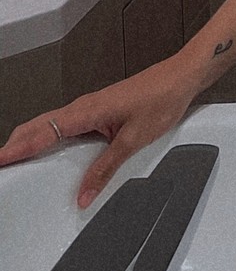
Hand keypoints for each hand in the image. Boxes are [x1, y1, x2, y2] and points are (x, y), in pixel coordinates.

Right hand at [0, 58, 203, 208]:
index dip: (18, 148)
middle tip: (1, 163)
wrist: (182, 77)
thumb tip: (85, 193)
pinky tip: (49, 148)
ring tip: (14, 158)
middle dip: (15, 144)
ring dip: (30, 139)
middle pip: (39, 126)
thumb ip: (105, 169)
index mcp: (87, 111)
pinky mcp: (98, 109)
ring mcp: (90, 107)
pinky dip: (48, 135)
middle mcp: (84, 106)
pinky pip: (65, 123)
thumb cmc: (162, 98)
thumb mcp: (133, 141)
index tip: (0, 159)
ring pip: (50, 123)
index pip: (42, 132)